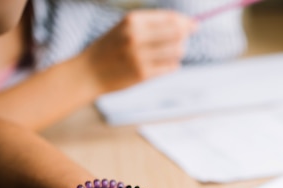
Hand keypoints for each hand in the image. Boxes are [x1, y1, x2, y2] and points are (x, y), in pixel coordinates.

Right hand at [79, 9, 196, 93]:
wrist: (89, 72)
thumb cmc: (112, 48)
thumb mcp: (127, 28)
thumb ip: (153, 25)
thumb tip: (186, 24)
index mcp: (133, 20)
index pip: (171, 18)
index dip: (186, 22)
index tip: (194, 25)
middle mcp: (136, 36)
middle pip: (178, 33)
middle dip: (185, 36)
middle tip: (183, 40)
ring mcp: (140, 56)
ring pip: (177, 51)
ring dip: (179, 52)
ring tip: (169, 54)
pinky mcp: (143, 74)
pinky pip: (171, 67)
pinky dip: (172, 65)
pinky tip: (163, 65)